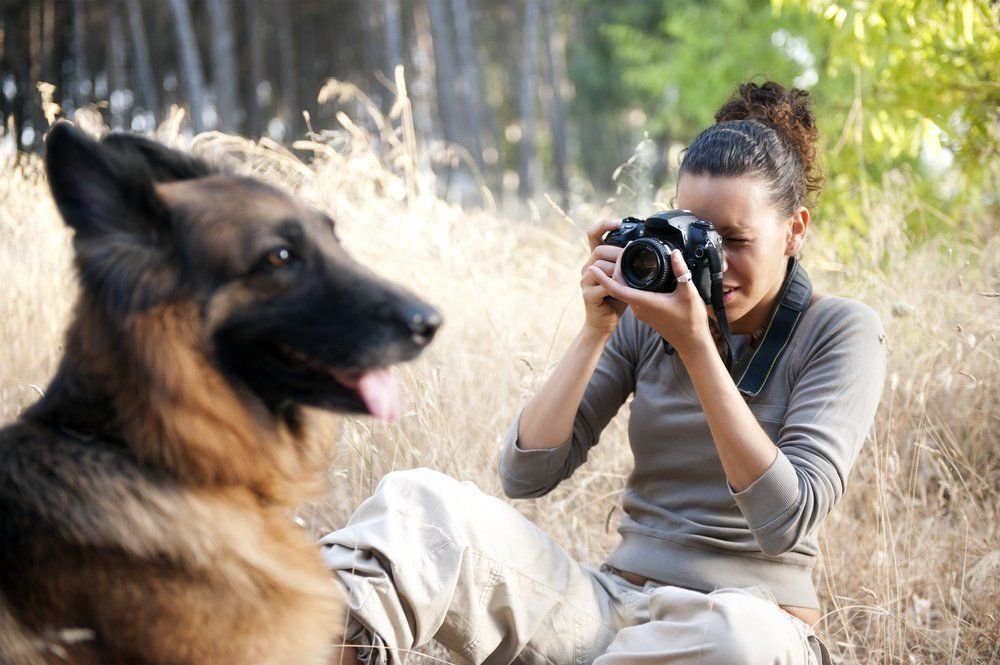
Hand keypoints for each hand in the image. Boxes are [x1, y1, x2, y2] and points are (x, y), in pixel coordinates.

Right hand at [581, 219, 627, 334]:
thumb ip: (625, 263)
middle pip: (599, 250)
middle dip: (618, 254)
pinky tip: (625, 290)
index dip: (603, 225)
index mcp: (595, 260)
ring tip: (630, 279)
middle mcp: (587, 268)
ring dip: (619, 271)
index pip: (593, 235)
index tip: (618, 222)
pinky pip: (604, 285)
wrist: (604, 323)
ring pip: (601, 266)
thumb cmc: (616, 299)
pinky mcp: (588, 295)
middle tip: (632, 262)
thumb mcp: (623, 277)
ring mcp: (585, 281)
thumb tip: (638, 246)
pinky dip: (617, 286)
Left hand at [587, 249, 712, 355]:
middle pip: (619, 288)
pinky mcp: (645, 313)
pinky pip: (632, 296)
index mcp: (645, 302)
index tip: (593, 268)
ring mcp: (640, 312)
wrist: (691, 342)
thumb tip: (674, 253)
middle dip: (612, 271)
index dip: (604, 279)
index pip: (617, 289)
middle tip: (614, 254)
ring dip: (620, 278)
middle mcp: (639, 308)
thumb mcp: (689, 293)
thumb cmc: (691, 321)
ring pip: (625, 292)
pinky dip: (629, 285)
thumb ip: (681, 272)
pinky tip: (635, 275)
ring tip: (622, 260)